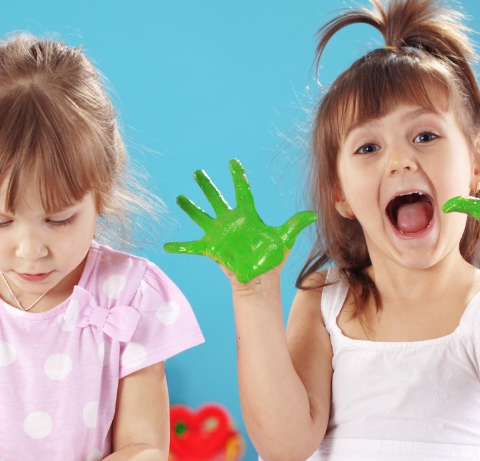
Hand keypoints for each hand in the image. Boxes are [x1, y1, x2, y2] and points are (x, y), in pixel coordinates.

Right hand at [164, 159, 317, 282]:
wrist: (259, 279)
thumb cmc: (270, 258)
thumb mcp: (283, 239)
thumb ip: (294, 225)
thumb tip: (313, 214)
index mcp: (246, 215)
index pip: (241, 191)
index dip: (237, 177)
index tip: (233, 162)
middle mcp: (229, 221)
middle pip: (216, 199)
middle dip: (207, 186)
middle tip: (197, 172)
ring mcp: (218, 234)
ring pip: (201, 216)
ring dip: (190, 208)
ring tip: (180, 197)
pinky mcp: (211, 249)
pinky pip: (191, 247)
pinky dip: (179, 247)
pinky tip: (166, 246)